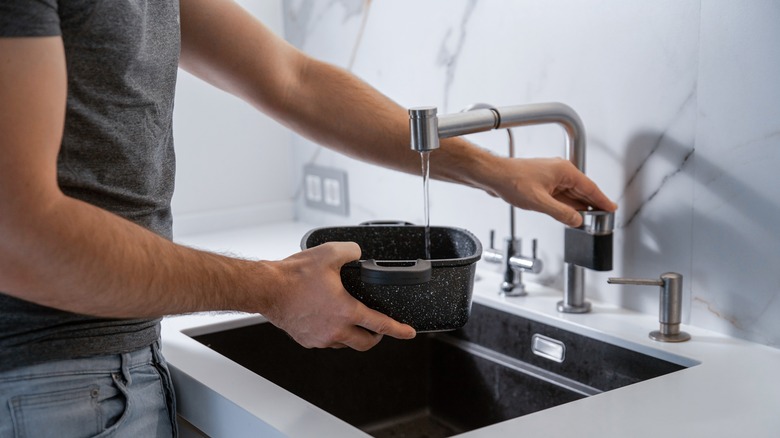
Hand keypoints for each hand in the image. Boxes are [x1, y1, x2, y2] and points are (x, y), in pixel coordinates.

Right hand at [261, 241, 415, 350]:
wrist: (266, 288)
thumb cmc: (293, 275)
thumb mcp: (329, 253)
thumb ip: (351, 251)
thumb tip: (357, 253)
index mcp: (346, 311)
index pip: (381, 325)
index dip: (399, 330)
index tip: (409, 333)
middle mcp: (335, 329)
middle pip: (365, 343)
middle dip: (376, 337)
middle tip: (378, 329)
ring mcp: (320, 338)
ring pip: (345, 344)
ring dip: (353, 336)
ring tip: (351, 322)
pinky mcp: (306, 340)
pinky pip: (327, 342)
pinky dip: (334, 335)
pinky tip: (329, 321)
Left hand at [485, 157, 616, 226]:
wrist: (494, 176)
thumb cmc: (512, 181)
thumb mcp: (540, 202)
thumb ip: (561, 213)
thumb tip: (576, 220)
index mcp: (564, 171)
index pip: (590, 187)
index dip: (602, 200)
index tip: (612, 208)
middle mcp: (560, 172)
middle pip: (582, 191)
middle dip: (592, 205)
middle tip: (602, 220)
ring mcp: (551, 178)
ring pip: (571, 194)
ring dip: (578, 207)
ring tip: (588, 221)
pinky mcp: (543, 183)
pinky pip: (561, 196)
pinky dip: (566, 205)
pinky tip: (569, 214)